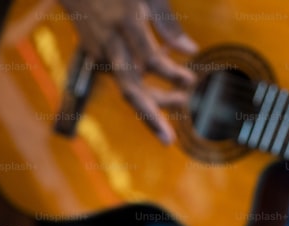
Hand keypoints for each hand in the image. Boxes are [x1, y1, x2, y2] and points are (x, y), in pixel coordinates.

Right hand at [57, 0, 196, 142]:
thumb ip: (168, 24)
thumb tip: (192, 52)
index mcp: (126, 22)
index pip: (150, 58)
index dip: (170, 73)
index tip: (191, 82)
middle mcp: (111, 43)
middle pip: (129, 88)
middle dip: (149, 116)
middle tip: (168, 141)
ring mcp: (101, 52)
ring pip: (127, 89)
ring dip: (150, 110)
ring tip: (176, 118)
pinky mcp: (97, 57)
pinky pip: (125, 78)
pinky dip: (146, 86)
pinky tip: (169, 88)